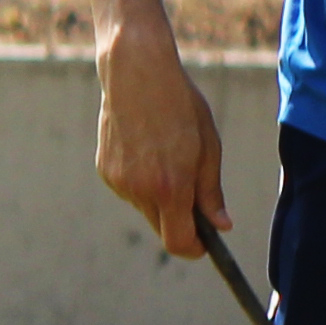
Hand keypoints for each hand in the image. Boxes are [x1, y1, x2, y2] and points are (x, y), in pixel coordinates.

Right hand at [94, 27, 224, 258]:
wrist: (135, 75)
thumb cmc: (180, 106)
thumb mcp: (209, 148)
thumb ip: (211, 192)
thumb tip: (220, 225)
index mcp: (170, 187)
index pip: (178, 242)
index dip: (194, 249)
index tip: (205, 243)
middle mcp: (139, 190)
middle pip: (161, 228)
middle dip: (180, 221)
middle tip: (195, 196)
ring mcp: (118, 182)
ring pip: (145, 207)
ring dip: (160, 197)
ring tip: (168, 157)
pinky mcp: (105, 170)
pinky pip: (129, 189)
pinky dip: (143, 182)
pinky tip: (148, 149)